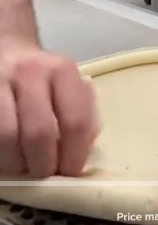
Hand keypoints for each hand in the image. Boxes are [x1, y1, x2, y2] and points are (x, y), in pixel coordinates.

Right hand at [0, 41, 98, 178]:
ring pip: (6, 139)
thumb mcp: (70, 85)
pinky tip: (9, 155)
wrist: (9, 51)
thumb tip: (83, 152)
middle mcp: (30, 72)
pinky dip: (1, 154)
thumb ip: (82, 114)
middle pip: (39, 133)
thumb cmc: (45, 78)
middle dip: (44, 164)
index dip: (74, 155)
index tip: (71, 171)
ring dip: (17, 164)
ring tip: (24, 166)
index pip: (75, 121)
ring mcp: (0, 82)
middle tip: (45, 172)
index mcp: (61, 71)